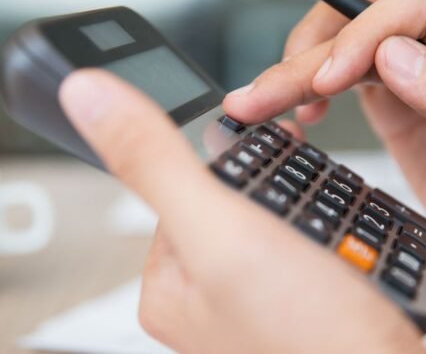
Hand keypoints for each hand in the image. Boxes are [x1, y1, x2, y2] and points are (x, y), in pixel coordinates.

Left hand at [58, 70, 424, 352]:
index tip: (258, 134)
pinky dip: (318, 228)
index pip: (176, 188)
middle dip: (266, 180)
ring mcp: (250, 304)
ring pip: (268, 221)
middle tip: (300, 166)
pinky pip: (298, 244)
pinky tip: (339, 236)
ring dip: (297, 203)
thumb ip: (156, 163)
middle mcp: (204, 299)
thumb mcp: (221, 232)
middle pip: (227, 204)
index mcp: (168, 285)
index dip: (221, 156)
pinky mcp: (291, 307)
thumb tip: (86, 95)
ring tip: (326, 212)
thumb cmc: (312, 339)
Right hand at [223, 0, 425, 288]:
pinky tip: (299, 112)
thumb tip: (396, 56)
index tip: (326, 83)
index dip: (363, 35)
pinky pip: (350, 74)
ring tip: (268, 103)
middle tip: (261, 96)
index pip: (420, 8)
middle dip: (311, 54)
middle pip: (372, 16)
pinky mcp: (404, 101)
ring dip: (303, 64)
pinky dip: (313, 86)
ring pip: (352, 37)